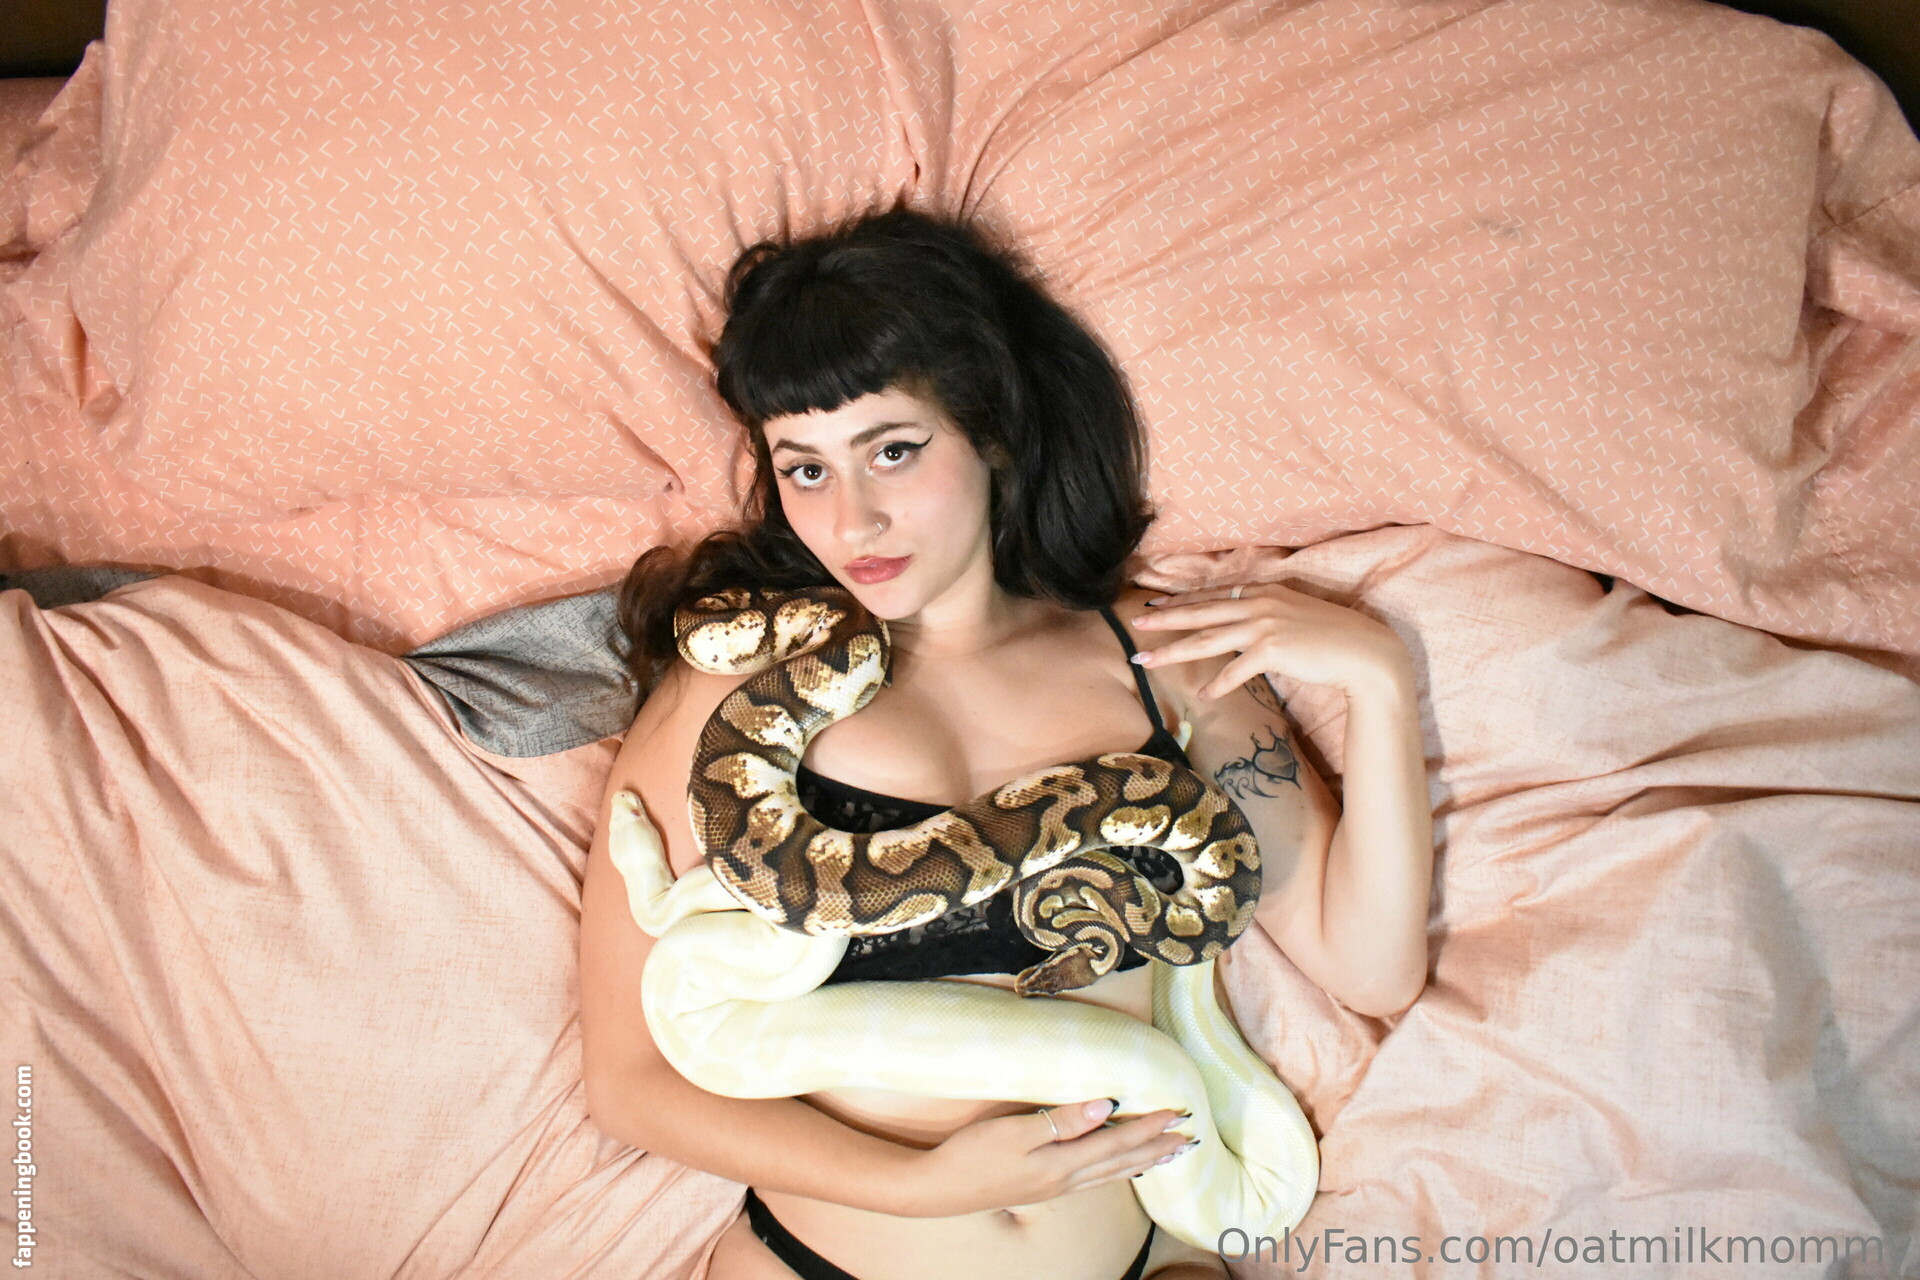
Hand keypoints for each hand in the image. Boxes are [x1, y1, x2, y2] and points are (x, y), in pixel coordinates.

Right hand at [887, 1099, 1194, 1216]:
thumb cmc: (973, 1153)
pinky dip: (1117, 1171)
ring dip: (1143, 1161)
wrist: (941, 1188)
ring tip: (1168, 1154)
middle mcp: (1067, 1178)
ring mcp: (1056, 1186)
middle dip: (1157, 1148)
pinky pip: (1095, 1178)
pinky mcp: (1045, 1187)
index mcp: (1063, 1162)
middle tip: (1189, 1138)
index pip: (1118, 1141)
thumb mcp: (1016, 1130)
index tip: (1178, 1112)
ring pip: (1112, 1172)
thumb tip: (1107, 1104)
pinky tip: (1121, 1168)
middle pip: (1123, 1160)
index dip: (1149, 1126)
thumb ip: (1063, 1119)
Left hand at [1131, 582, 1410, 698]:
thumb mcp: (1294, 616)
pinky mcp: (1272, 650)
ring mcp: (1264, 625)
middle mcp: (1259, 604)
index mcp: (1263, 592)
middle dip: (1164, 622)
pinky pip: (1235, 670)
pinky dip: (1218, 685)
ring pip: (1207, 639)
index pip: (1212, 597)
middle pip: (1200, 613)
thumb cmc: (1331, 637)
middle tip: (1134, 626)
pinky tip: (1203, 695)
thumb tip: (1243, 629)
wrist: (1363, 650)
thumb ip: (1266, 617)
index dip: (1180, 602)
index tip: (1153, 606)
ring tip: (1146, 660)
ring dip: (1174, 651)